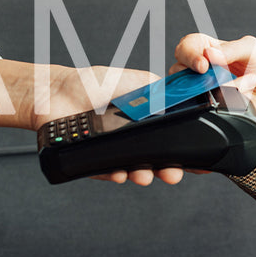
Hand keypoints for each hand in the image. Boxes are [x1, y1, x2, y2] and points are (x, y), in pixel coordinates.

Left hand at [36, 65, 184, 186]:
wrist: (57, 93)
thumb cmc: (93, 83)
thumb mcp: (136, 81)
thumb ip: (161, 90)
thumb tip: (185, 98)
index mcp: (147, 121)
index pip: (171, 141)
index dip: (185, 153)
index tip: (198, 163)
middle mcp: (133, 138)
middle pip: (157, 161)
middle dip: (168, 170)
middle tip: (173, 174)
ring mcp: (114, 151)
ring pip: (135, 170)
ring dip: (143, 175)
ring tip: (145, 175)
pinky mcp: (95, 161)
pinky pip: (108, 172)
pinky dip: (116, 175)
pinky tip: (120, 173)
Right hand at [174, 33, 255, 120]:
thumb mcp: (253, 49)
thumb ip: (232, 49)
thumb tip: (209, 54)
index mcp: (209, 48)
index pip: (187, 46)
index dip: (189, 54)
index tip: (203, 64)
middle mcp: (203, 69)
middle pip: (179, 70)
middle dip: (196, 75)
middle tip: (214, 76)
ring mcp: (205, 89)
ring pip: (192, 91)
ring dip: (219, 87)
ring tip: (244, 82)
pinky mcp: (212, 106)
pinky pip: (209, 106)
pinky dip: (230, 99)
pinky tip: (244, 94)